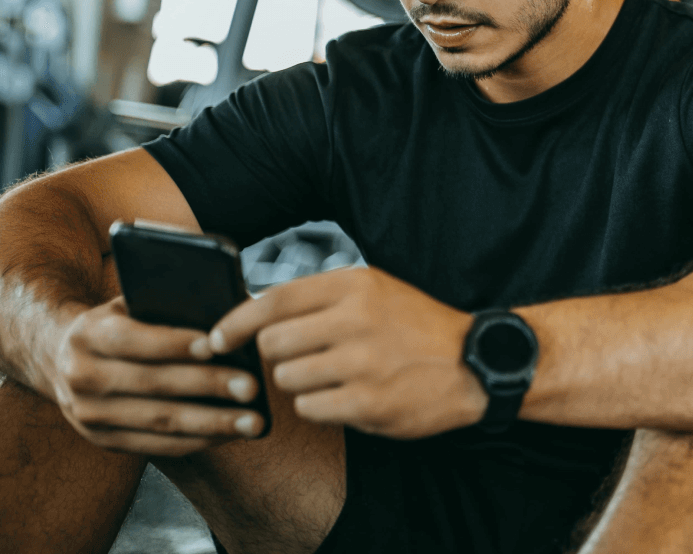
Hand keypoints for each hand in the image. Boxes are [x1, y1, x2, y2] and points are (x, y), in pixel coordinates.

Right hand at [49, 297, 263, 455]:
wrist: (63, 359)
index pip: (132, 339)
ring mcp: (88, 414)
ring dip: (211, 423)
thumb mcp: (129, 306)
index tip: (215, 345)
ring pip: (158, 421)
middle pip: (152, 383)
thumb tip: (228, 313)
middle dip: (207, 386)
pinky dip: (198, 441)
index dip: (173, 343)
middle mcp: (82, 376)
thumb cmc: (119, 324)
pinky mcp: (103, 441)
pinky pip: (157, 446)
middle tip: (252, 387)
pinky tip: (230, 434)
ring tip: (252, 421)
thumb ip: (165, 306)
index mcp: (88, 334)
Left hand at [207, 266, 486, 438]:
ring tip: (333, 377)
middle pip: (272, 343)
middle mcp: (356, 320)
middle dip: (278, 355)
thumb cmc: (417, 327)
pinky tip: (347, 396)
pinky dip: (320, 406)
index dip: (234, 322)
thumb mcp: (375, 291)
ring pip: (287, 377)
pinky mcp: (368, 404)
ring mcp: (362, 364)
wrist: (475, 364)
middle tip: (303, 358)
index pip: (272, 301)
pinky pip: (309, 408)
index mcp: (355, 285)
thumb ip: (320, 298)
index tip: (216, 338)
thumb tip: (252, 314)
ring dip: (300, 382)